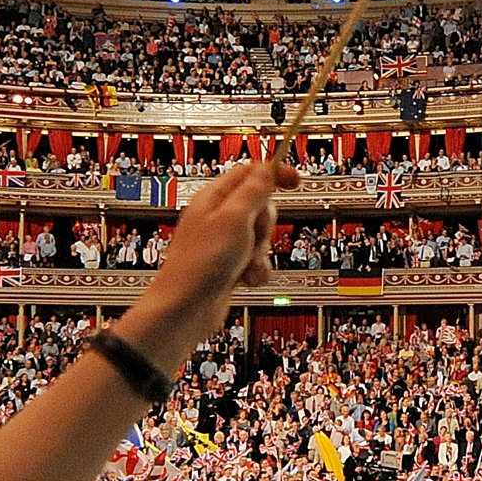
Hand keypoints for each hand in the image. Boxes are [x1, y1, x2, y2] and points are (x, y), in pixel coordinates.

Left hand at [122, 158, 296, 370]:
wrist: (186, 310)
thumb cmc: (202, 264)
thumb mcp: (234, 219)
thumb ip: (253, 192)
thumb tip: (265, 170)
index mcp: (213, 198)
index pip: (249, 173)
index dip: (273, 174)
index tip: (295, 180)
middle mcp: (217, 218)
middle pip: (260, 206)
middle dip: (265, 224)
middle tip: (251, 235)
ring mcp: (223, 243)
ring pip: (261, 237)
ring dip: (261, 253)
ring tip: (244, 264)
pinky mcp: (229, 266)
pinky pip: (256, 261)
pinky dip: (256, 271)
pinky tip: (244, 280)